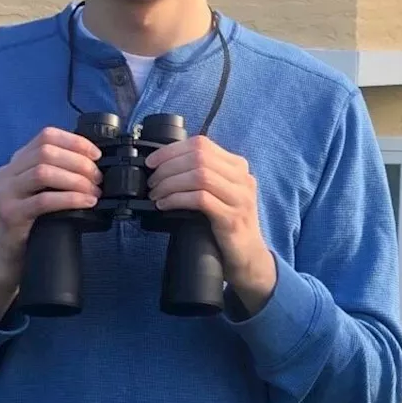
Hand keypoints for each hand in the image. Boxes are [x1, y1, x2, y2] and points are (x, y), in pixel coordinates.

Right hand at [0, 128, 102, 321]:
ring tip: (94, 192)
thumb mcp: (45, 189)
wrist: (12, 255)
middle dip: (79, 163)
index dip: (75, 142)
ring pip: (44, 173)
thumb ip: (60, 171)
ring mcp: (5, 193)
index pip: (46, 136)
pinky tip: (87, 203)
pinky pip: (44, 200)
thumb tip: (95, 162)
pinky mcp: (10, 214)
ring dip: (76, 180)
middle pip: (46, 152)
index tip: (96, 155)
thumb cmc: (36, 220)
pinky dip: (70, 199)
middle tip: (98, 178)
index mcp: (17, 161)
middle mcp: (7, 173)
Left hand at [145, 136, 275, 311]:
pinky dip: (177, 199)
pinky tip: (165, 205)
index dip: (172, 150)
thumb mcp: (220, 194)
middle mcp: (242, 178)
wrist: (248, 258)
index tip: (152, 162)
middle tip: (152, 182)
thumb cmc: (227, 225)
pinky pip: (200, 199)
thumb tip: (165, 166)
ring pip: (199, 175)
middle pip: (199, 157)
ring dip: (170, 183)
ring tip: (156, 194)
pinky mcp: (232, 218)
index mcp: (238, 167)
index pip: (202, 144)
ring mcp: (240, 198)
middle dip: (168, 167)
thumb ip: (203, 177)